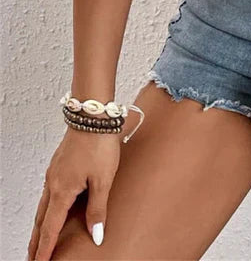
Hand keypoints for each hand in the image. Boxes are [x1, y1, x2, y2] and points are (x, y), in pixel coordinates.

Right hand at [28, 126, 119, 260]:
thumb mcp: (103, 180)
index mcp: (62, 191)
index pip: (50, 228)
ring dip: (40, 224)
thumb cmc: (100, 144)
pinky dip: (47, 207)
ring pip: (43, 205)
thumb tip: (96, 235)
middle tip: (34, 256)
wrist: (93, 115)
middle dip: (36, 240)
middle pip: (41, 219)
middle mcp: (53, 183)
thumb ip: (98, 209)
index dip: (45, 249)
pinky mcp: (59, 164)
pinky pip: (49, 191)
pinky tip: (54, 206)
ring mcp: (54, 172)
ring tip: (41, 237)